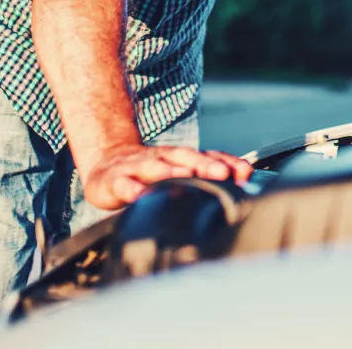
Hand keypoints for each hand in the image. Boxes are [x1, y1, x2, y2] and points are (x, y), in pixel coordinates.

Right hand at [83, 144, 253, 209]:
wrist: (106, 164)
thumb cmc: (149, 173)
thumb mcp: (177, 173)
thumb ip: (205, 178)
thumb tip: (242, 182)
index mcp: (178, 158)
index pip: (206, 156)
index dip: (226, 162)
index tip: (245, 172)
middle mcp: (160, 158)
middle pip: (184, 157)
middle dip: (204, 164)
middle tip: (222, 172)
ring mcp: (136, 167)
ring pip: (154, 166)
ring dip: (170, 171)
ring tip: (185, 177)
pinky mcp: (113, 181)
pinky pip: (123, 184)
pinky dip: (131, 189)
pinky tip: (140, 196)